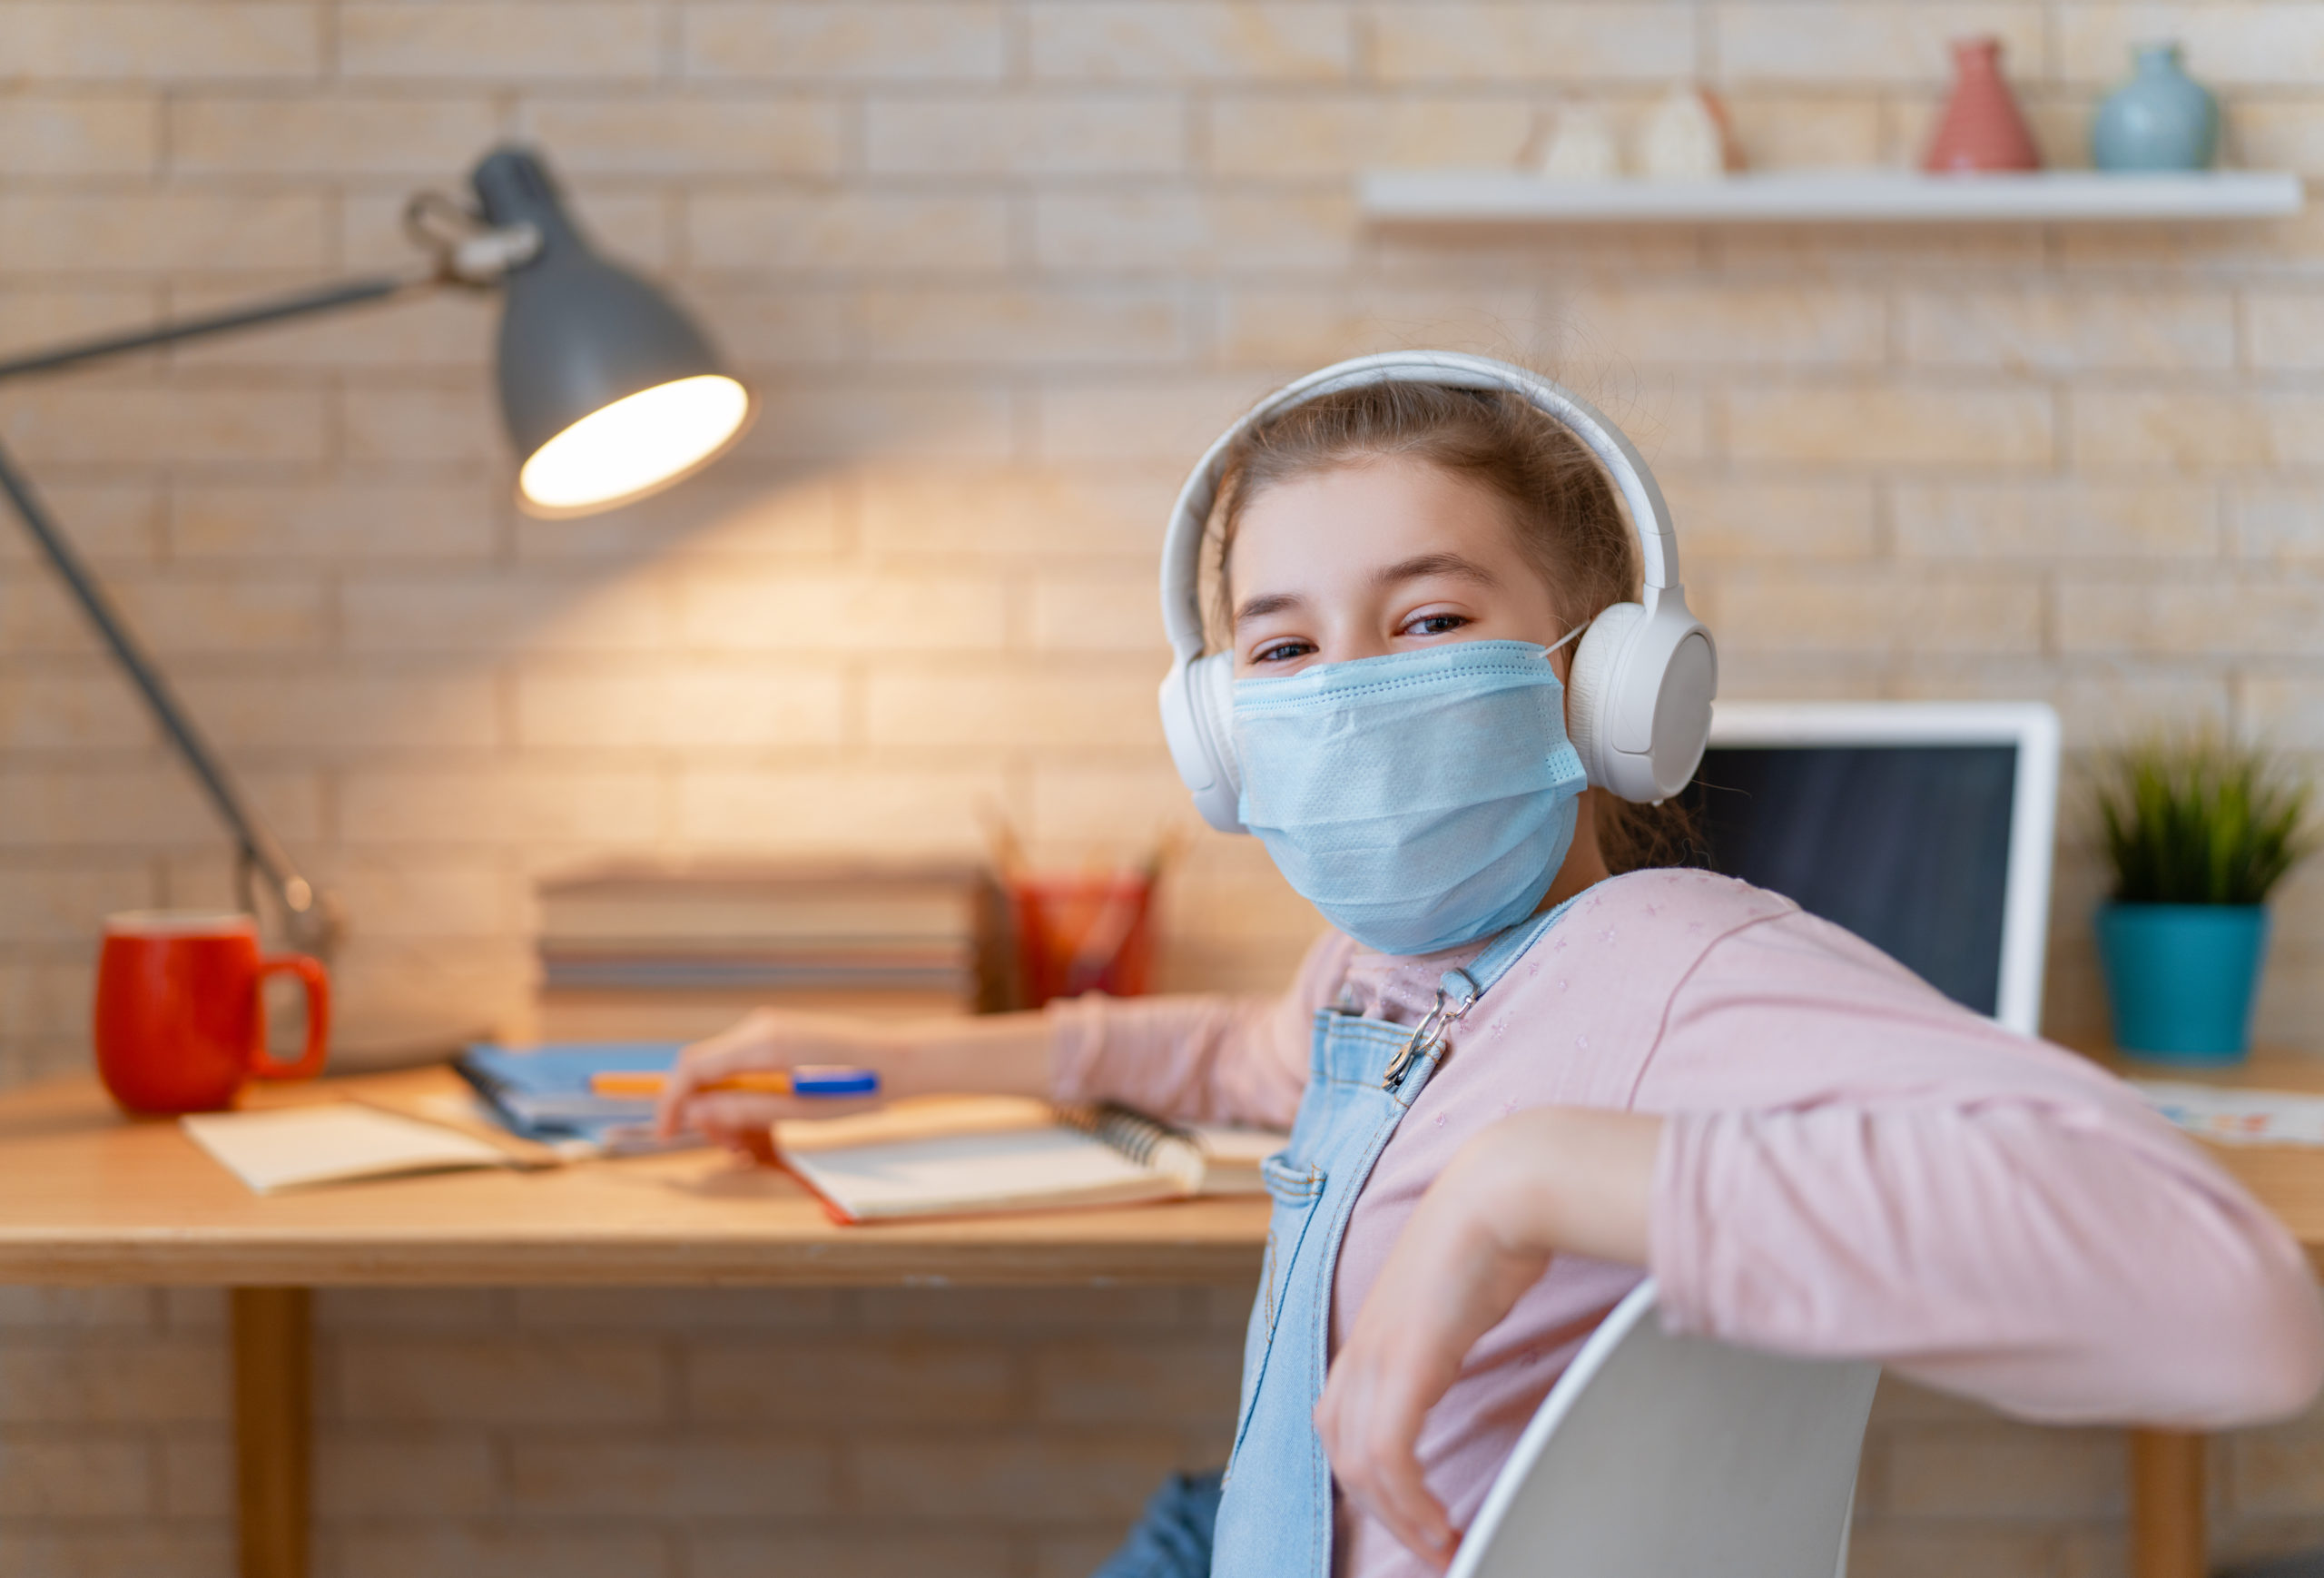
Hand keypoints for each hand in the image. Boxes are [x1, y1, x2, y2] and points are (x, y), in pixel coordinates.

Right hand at [653, 1008, 901, 1160]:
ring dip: (728, 1110)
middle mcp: (759, 1028)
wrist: (898, 1061)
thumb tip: (695, 1113)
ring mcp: (770, 1030)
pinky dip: (747, 1098)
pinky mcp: (781, 1038)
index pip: (692, 1066)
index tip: (667, 1133)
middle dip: (706, 1113)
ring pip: (725, 1073)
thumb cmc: (856, 1087)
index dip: (671, 1101)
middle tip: (729, 1150)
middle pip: (705, 1070)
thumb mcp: (795, 1109)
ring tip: (750, 1147)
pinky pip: (747, 1070)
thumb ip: (742, 1109)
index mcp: (761, 1043)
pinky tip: (764, 1126)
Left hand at [1313, 1108, 1661, 1570]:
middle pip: (1339, 1451)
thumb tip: (1473, 1340)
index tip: (1408, 1512)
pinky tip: (1443, 1527)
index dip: (1365, 1475)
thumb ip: (1450, 1323)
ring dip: (1398, 1518)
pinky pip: (1388, 1455)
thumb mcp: (1459, 1291)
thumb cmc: (1496, 1230)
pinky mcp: (1404, 1362)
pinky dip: (1410, 1503)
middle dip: (1380, 1510)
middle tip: (1428, 1545)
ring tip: (1440, 1548)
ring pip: (1359, 1464)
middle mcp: (1363, 1347)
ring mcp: (1378, 1354)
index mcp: (1371, 1332)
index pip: (1338, 1421)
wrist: (1502, 1189)